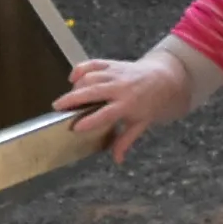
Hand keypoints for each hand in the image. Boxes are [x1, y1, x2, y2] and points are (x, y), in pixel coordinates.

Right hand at [54, 53, 190, 158]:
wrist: (165, 79)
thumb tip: (117, 159)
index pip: (106, 113)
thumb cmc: (152, 104)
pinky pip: (93, 64)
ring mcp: (116, 73)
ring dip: (76, 87)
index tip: (75, 127)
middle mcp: (120, 87)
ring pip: (90, 77)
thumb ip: (126, 140)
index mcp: (129, 104)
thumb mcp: (141, 124)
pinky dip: (80, 69)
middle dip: (73, 99)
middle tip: (57, 107)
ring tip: (67, 99)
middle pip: (92, 91)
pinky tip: (72, 78)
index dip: (89, 120)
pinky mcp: (112, 64)